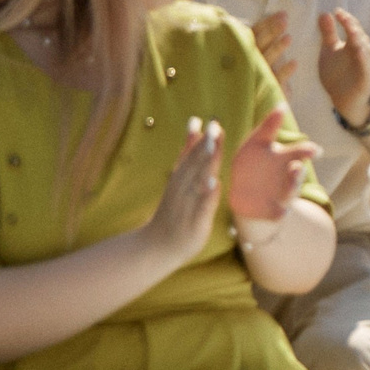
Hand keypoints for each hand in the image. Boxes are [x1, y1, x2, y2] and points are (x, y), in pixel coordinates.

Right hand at [136, 118, 221, 267]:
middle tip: (215, 127)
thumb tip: (196, 125)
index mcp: (181, 179)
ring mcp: (188, 205)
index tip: (210, 122)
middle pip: (195, 165)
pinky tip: (214, 184)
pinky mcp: (194, 221)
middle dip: (205, 146)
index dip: (201, 140)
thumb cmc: (173, 210)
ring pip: (197, 181)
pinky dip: (206, 195)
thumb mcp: (180, 177)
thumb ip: (189, 153)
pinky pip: (201, 207)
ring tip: (214, 147)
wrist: (155, 247)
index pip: (191, 156)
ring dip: (205, 165)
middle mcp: (182, 189)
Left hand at [225, 107, 314, 223]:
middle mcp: (287, 176)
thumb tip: (283, 104)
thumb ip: (269, 127)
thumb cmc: (253, 166)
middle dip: (300, 169)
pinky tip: (283, 212)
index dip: (307, 149)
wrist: (247, 198)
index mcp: (284, 158)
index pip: (299, 150)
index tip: (314, 149)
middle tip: (302, 161)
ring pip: (291, 191)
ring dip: (294, 184)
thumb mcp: (256, 143)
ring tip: (293, 173)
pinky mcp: (274, 211)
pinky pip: (279, 213)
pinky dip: (281, 213)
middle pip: (298, 172)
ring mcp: (282, 194)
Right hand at [251, 10, 297, 88]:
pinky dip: (284, 72)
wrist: (253, 110)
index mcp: (244, 54)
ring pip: (266, 62)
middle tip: (285, 20)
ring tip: (289, 38)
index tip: (282, 14)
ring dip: (277, 49)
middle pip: (259, 45)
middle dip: (271, 31)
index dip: (266, 24)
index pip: (253, 36)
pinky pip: (275, 81)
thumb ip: (258, 44)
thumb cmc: (254, 80)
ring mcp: (255, 79)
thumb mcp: (254, 60)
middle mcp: (246, 65)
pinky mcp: (266, 93)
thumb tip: (273, 23)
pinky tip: (294, 63)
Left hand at [316, 8, 369, 126]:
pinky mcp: (368, 78)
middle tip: (343, 18)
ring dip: (360, 39)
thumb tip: (324, 13)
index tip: (337, 11)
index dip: (347, 19)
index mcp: (354, 45)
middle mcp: (363, 53)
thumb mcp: (329, 51)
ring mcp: (367, 65)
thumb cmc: (338, 74)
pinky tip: (359, 50)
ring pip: (366, 49)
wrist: (344, 100)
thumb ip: (328, 34)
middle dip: (353, 26)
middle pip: (360, 36)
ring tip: (351, 30)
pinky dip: (365, 58)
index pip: (353, 28)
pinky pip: (368, 66)